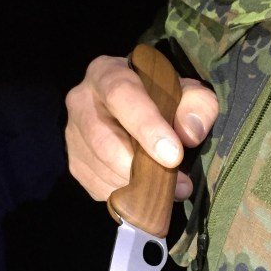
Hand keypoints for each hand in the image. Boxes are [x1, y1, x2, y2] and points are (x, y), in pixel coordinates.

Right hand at [65, 53, 217, 200]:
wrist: (131, 109)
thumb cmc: (159, 98)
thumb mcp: (186, 91)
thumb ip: (197, 104)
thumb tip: (190, 134)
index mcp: (106, 74)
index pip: (121, 96)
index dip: (147, 127)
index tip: (173, 155)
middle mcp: (80, 102)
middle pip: (104, 141)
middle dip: (141, 167)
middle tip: (178, 182)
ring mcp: (72, 136)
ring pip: (102, 169)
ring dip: (138, 186)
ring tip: (170, 187)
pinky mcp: (75, 164)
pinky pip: (99, 188)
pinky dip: (128, 196)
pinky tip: (146, 188)